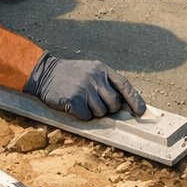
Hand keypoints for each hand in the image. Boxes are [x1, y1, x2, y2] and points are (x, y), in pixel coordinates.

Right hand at [23, 53, 145, 120]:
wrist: (45, 73)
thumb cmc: (71, 75)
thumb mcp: (91, 71)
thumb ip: (106, 83)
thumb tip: (124, 104)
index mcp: (102, 69)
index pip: (125, 86)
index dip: (135, 100)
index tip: (141, 112)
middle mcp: (96, 77)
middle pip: (114, 103)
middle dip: (108, 109)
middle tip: (95, 104)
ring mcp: (85, 88)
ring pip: (101, 112)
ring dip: (93, 112)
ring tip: (82, 101)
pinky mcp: (74, 100)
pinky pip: (86, 117)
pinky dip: (81, 115)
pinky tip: (73, 106)